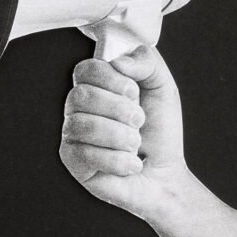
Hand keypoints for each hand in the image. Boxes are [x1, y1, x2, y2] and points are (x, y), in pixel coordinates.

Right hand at [59, 45, 189, 219]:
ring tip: (134, 144)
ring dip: (123, 137)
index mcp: (95, 86)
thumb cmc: (160, 132)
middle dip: (121, 110)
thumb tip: (119, 62)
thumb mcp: (163, 88)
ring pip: (84, 126)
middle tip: (138, 121)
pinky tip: (129, 163)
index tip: (133, 92)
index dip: (111, 79)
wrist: (165, 174)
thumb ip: (146, 62)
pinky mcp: (72, 160)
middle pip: (82, 96)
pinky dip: (119, 161)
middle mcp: (77, 107)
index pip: (85, 69)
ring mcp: (71, 133)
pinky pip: (86, 155)